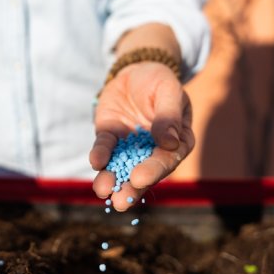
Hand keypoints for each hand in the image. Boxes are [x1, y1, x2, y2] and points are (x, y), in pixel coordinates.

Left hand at [89, 61, 193, 210]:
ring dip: (112, 180)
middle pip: (143, 172)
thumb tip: (169, 143)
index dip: (154, 170)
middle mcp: (153, 150)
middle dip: (131, 188)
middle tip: (121, 202)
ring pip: (121, 167)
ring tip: (102, 191)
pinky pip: (105, 150)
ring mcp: (130, 147)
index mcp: (177, 142)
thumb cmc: (159, 81)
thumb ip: (169, 116)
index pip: (167, 160)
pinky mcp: (110, 139)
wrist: (136, 71)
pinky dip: (100, 157)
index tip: (140, 178)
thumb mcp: (168, 91)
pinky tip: (96, 163)